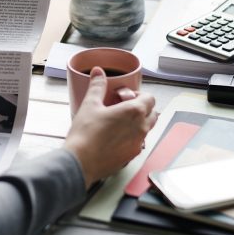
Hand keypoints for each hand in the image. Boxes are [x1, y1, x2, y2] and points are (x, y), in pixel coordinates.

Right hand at [63, 67, 157, 188]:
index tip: (126, 97)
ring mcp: (138, 144)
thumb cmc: (85, 134)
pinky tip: (114, 138)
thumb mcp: (90, 104)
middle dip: (142, 109)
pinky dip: (131, 138)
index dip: (139, 95)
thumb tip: (98, 73)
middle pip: (153, 113)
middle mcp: (141, 128)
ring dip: (138, 124)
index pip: (150, 98)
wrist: (80, 162)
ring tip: (118, 123)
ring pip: (146, 129)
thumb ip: (97, 86)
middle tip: (124, 108)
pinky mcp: (132, 157)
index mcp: (134, 112)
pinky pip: (138, 143)